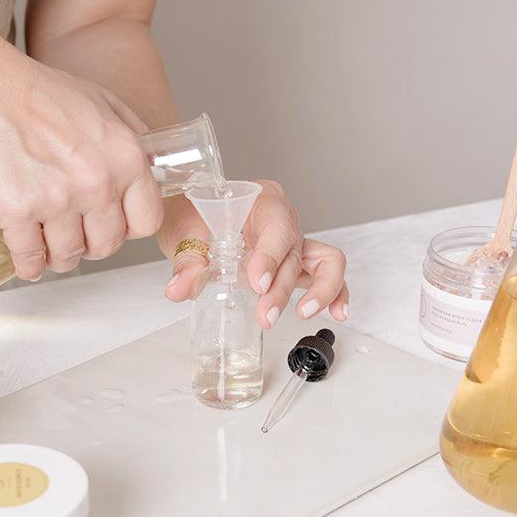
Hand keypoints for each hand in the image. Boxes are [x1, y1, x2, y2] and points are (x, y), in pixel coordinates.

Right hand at [0, 54, 162, 280]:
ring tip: (50, 245)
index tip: (115, 225)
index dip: (129, 228)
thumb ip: (134, 137)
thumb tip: (151, 166)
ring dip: (59, 256)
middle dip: (92, 244)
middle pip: (107, 245)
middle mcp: (97, 184)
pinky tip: (27, 260)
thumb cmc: (41, 92)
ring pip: (68, 257)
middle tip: (78, 234)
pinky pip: (29, 258)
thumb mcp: (105, 103)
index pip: (147, 222)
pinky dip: (28, 265)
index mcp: (125, 159)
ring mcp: (57, 201)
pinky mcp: (18, 212)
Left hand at [159, 180, 348, 327]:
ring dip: (319, 290)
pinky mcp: (293, 265)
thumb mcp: (183, 232)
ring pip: (325, 262)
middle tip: (266, 315)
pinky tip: (337, 312)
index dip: (271, 256)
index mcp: (262, 200)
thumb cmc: (192, 214)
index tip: (257, 282)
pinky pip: (323, 275)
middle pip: (294, 254)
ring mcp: (292, 243)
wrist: (190, 216)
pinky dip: (334, 293)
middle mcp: (283, 220)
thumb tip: (180, 289)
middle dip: (282, 288)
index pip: (276, 227)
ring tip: (303, 313)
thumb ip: (186, 261)